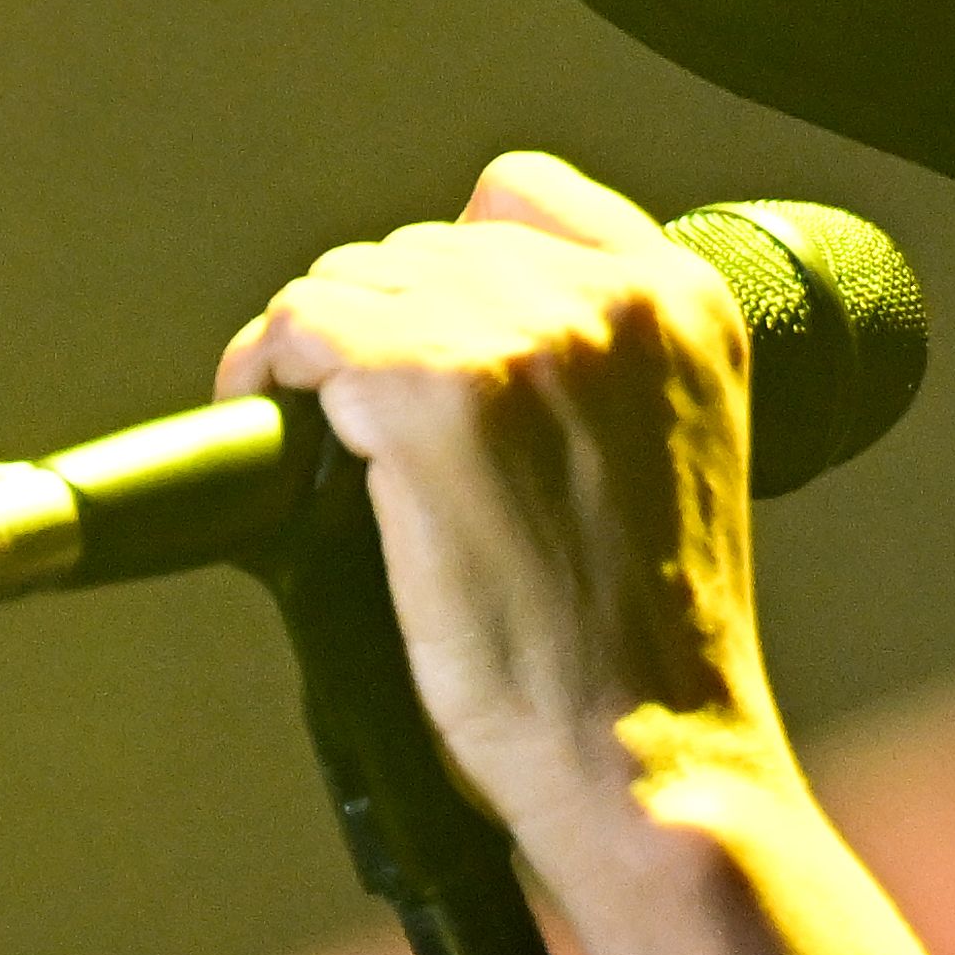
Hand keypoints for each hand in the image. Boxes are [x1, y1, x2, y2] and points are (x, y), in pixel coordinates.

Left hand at [250, 148, 780, 878]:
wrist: (648, 758)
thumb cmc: (639, 646)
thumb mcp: (662, 453)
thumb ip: (589, 365)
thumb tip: (435, 322)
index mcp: (687, 302)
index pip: (518, 195)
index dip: (445, 268)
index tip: (416, 343)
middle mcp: (614, 299)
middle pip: (420, 245)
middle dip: (374, 329)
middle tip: (354, 426)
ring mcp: (521, 339)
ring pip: (349, 283)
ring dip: (315, 357)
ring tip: (317, 441)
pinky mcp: (433, 397)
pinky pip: (301, 331)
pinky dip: (267, 375)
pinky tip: (279, 440)